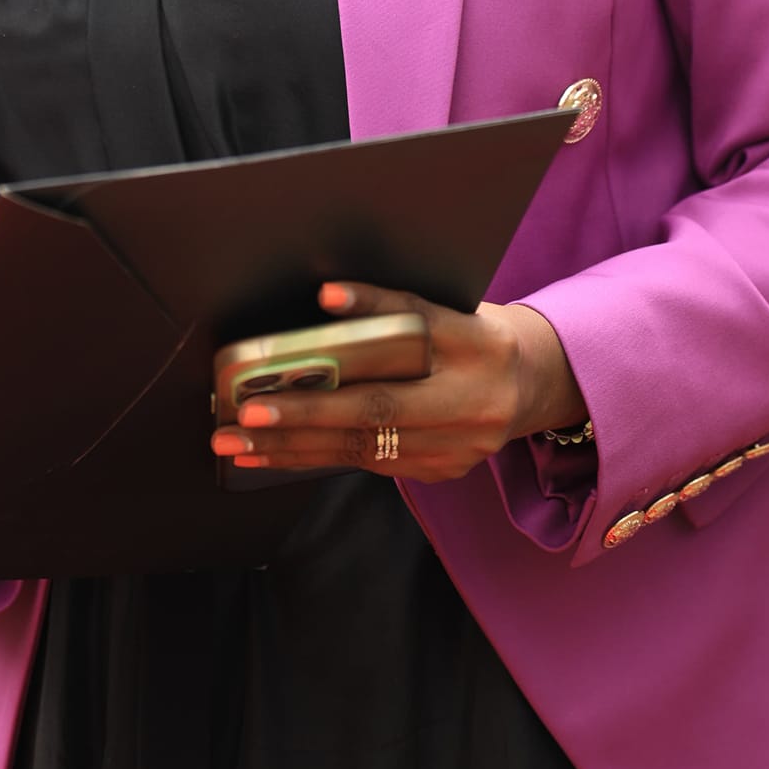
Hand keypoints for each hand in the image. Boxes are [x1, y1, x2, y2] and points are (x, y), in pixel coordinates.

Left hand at [210, 280, 585, 483]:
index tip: (309, 322)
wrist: (529, 382)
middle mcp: (469, 399)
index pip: (413, 327)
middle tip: (244, 416)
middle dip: (302, 416)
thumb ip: (392, 307)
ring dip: (294, 448)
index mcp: (472, 343)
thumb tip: (326, 297)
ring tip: (239, 443)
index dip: (368, 315)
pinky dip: (317, 458)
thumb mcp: (444, 307)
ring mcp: (457, 445)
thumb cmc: (470, 334)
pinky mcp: (442, 470)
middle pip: (377, 409)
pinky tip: (273, 455)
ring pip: (365, 449)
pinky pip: (370, 465)